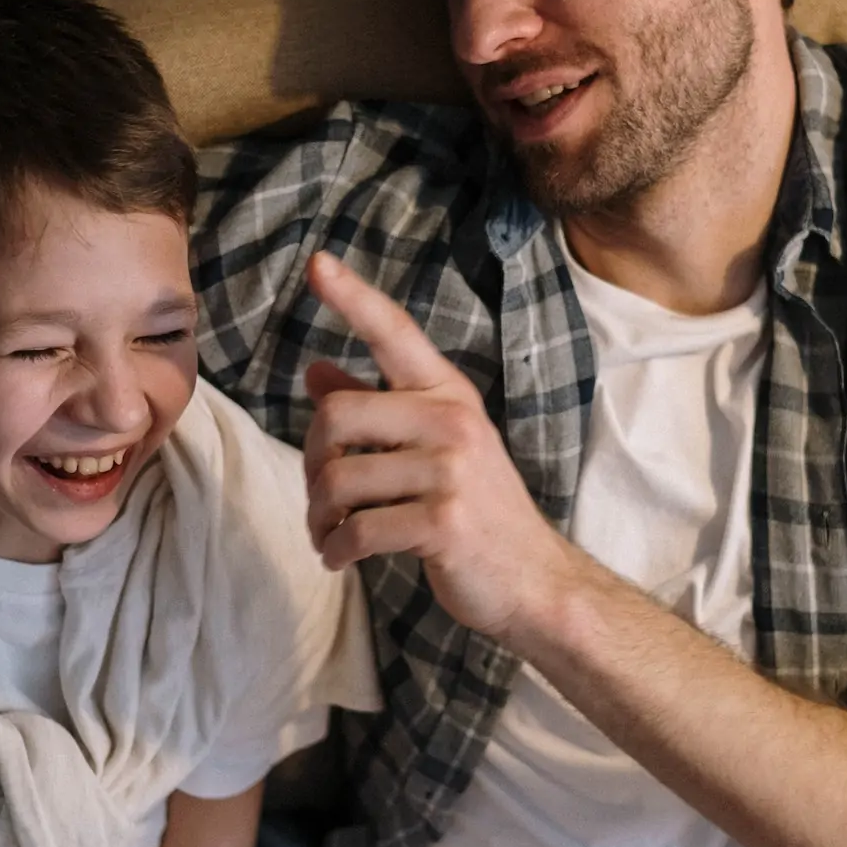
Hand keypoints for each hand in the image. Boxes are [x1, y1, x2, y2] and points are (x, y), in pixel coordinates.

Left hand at [302, 252, 576, 640]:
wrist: (534, 581)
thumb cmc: (478, 511)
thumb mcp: (435, 448)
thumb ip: (377, 407)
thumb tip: (315, 370)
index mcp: (449, 395)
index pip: (395, 333)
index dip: (353, 298)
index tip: (317, 264)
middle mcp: (453, 421)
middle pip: (337, 415)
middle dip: (312, 463)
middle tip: (321, 500)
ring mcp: (451, 471)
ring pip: (339, 479)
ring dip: (319, 517)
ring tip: (329, 535)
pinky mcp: (442, 523)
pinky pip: (358, 529)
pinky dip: (337, 549)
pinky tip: (340, 558)